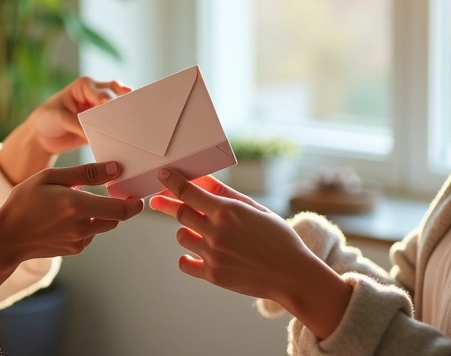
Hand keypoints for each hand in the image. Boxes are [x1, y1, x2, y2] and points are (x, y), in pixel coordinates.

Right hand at [0, 161, 142, 303]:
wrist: (7, 237)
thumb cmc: (25, 201)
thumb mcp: (51, 177)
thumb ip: (86, 173)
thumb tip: (116, 169)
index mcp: (77, 206)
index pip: (121, 209)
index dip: (135, 203)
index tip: (137, 194)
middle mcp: (82, 227)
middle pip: (116, 218)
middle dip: (117, 206)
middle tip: (109, 192)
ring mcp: (79, 241)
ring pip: (103, 226)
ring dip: (100, 215)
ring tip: (77, 202)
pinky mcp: (74, 250)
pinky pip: (90, 234)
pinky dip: (86, 224)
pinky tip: (66, 217)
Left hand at [26, 76, 131, 153]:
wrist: (41, 136)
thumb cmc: (47, 118)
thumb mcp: (60, 118)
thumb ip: (78, 124)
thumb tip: (94, 135)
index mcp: (85, 86)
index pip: (101, 92)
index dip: (107, 100)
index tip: (111, 107)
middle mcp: (95, 96)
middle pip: (115, 98)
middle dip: (121, 105)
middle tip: (128, 114)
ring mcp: (99, 111)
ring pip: (117, 112)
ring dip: (123, 118)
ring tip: (130, 127)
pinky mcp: (100, 127)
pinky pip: (112, 129)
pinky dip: (118, 133)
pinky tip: (124, 139)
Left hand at [152, 169, 352, 338]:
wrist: (292, 274)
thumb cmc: (278, 237)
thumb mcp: (254, 209)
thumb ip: (226, 193)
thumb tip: (203, 179)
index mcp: (227, 211)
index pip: (189, 192)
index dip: (172, 182)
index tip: (163, 176)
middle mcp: (216, 232)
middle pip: (180, 213)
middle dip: (168, 204)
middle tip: (159, 201)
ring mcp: (213, 255)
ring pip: (182, 237)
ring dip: (187, 231)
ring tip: (200, 232)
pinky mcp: (213, 275)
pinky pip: (185, 263)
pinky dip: (187, 258)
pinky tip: (194, 254)